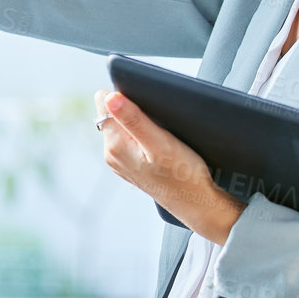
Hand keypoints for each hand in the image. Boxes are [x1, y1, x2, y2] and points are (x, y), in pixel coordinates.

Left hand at [94, 89, 247, 242]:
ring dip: (136, 123)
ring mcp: (118, 161)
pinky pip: (128, 140)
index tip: (144, 105)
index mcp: (114, 145)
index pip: (104, 101)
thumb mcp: (160, 142)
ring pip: (120, 126)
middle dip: (130, 109)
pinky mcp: (129, 165)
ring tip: (159, 135)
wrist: (195, 202)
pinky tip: (158, 146)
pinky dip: (141, 137)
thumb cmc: (182, 174)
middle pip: (110, 113)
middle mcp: (111, 154)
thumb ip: (133, 119)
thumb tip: (110, 97)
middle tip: (156, 123)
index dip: (124, 95)